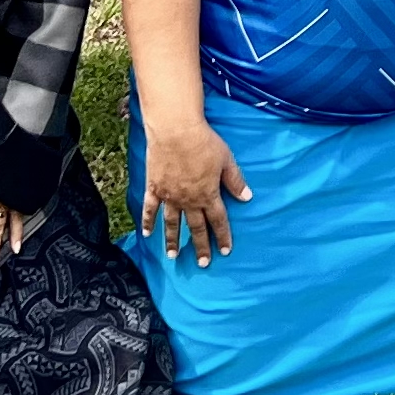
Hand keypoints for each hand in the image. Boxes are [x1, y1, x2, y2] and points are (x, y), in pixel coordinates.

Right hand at [139, 109, 251, 262]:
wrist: (175, 131)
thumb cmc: (203, 142)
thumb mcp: (226, 160)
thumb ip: (235, 181)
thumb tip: (247, 197)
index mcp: (208, 194)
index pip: (218, 221)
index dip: (222, 236)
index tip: (225, 251)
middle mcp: (188, 200)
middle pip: (196, 227)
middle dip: (200, 246)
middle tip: (202, 264)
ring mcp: (170, 196)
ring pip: (172, 224)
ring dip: (173, 241)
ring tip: (173, 256)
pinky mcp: (154, 188)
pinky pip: (150, 209)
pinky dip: (148, 222)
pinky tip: (147, 234)